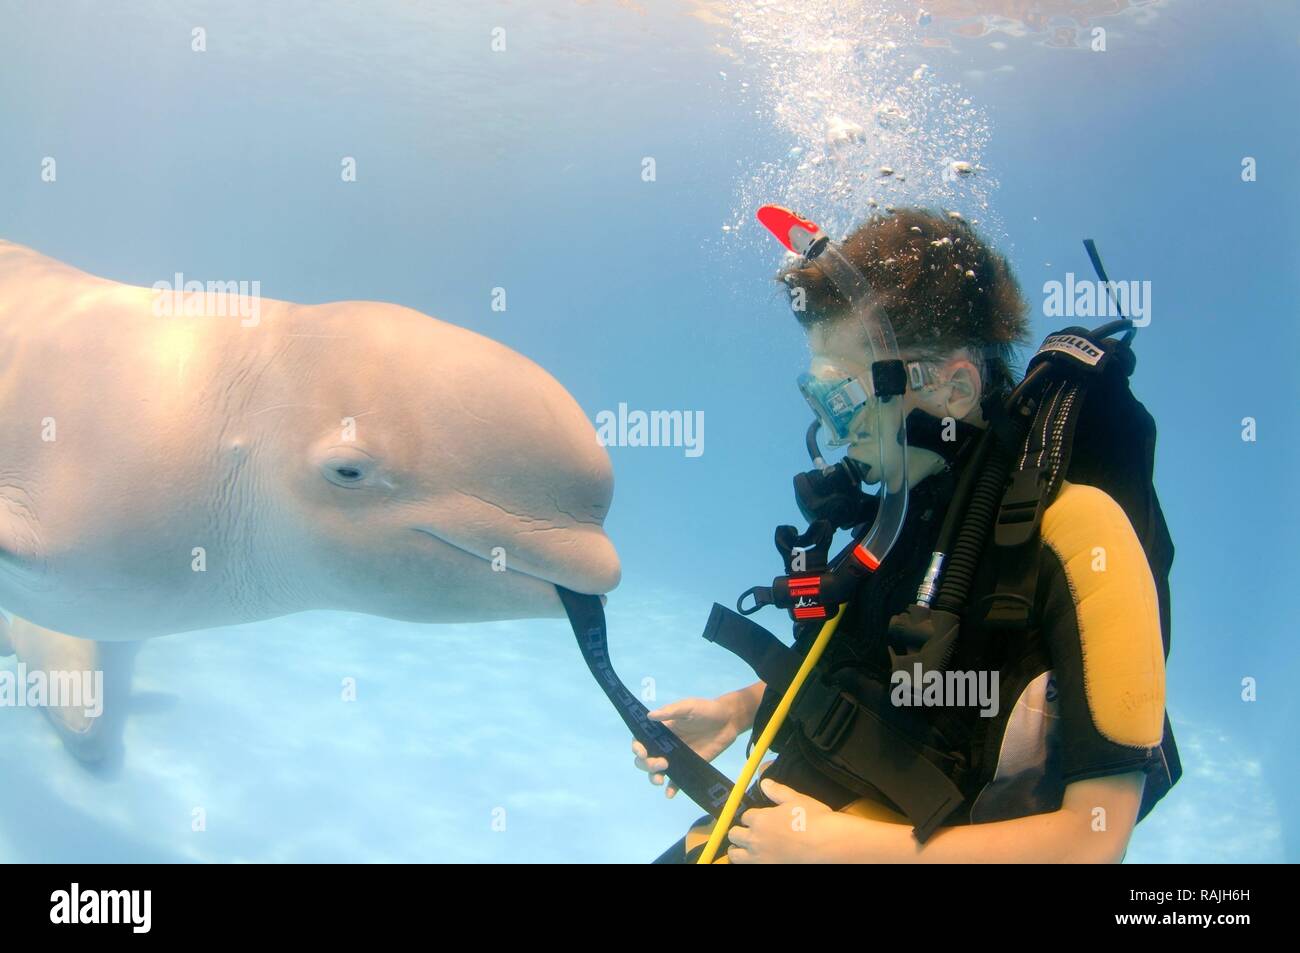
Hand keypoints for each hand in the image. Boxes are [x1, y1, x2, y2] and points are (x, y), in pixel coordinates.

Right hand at [631, 694, 744, 797]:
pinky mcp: (688, 768)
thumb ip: (670, 711)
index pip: (641, 740)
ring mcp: (675, 758)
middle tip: (662, 763)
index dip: (637, 747)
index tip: (643, 752)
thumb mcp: (689, 707)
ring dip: (653, 777)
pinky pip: (676, 781)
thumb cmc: (706, 710)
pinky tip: (670, 794)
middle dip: (647, 764)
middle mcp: (664, 745)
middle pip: (645, 759)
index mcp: (661, 730)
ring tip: (660, 779)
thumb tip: (649, 716)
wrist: (728, 722)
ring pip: (656, 771)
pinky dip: (671, 789)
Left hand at [726, 779, 851, 863]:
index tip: (758, 819)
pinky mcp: (766, 868)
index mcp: (760, 819)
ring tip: (744, 849)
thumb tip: (764, 782)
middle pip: (734, 834)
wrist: (826, 844)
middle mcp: (755, 838)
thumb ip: (777, 791)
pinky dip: (747, 863)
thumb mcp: (796, 799)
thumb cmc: (813, 819)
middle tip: (747, 834)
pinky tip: (755, 859)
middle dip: (739, 832)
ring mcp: (759, 857)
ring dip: (737, 850)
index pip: (745, 817)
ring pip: (734, 854)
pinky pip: (746, 866)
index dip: (751, 817)